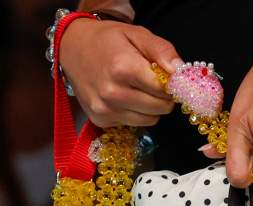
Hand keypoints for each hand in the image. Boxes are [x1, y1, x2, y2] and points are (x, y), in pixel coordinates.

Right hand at [59, 19, 182, 126]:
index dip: (171, 84)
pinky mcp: (100, 120)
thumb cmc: (108, 40)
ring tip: (138, 89)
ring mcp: (105, 109)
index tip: (167, 77)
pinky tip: (124, 96)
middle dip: (163, 97)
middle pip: (160, 108)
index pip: (165, 90)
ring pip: (150, 120)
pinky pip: (133, 124)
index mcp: (124, 68)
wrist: (72, 47)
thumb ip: (162, 51)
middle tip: (153, 83)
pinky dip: (135, 113)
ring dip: (151, 108)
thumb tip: (181, 72)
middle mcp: (112, 93)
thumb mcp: (138, 34)